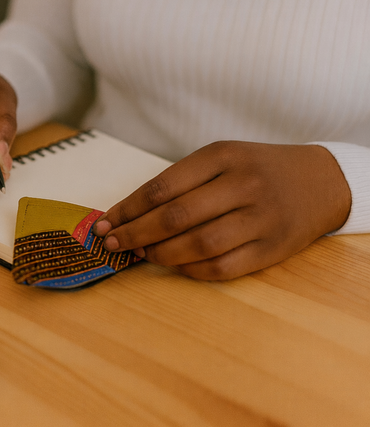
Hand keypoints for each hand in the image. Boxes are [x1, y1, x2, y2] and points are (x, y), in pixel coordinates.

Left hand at [93, 141, 351, 280]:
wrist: (321, 180)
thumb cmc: (258, 168)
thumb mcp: (225, 157)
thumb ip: (184, 180)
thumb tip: (131, 213)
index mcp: (223, 156)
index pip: (163, 186)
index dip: (129, 207)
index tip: (106, 220)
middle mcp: (243, 185)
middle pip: (176, 216)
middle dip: (135, 232)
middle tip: (112, 242)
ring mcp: (260, 218)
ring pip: (198, 245)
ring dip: (160, 254)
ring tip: (140, 254)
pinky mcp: (271, 249)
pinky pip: (223, 267)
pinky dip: (191, 270)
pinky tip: (175, 265)